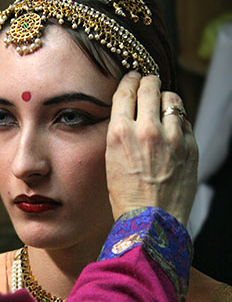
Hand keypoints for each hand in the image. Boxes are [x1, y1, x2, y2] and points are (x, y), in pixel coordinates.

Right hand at [106, 72, 197, 225]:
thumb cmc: (126, 196)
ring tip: (162, 106)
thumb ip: (121, 131)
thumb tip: (130, 111)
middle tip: (148, 84)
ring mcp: (173, 137)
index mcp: (120, 133)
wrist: (151, 222)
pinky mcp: (191, 147)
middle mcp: (147, 130)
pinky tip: (172, 131)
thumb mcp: (111, 159)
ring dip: (165, 100)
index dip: (130, 80)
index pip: (127, 90)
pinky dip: (178, 122)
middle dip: (149, 83)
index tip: (132, 78)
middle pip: (151, 87)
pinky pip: (185, 122)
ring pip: (172, 99)